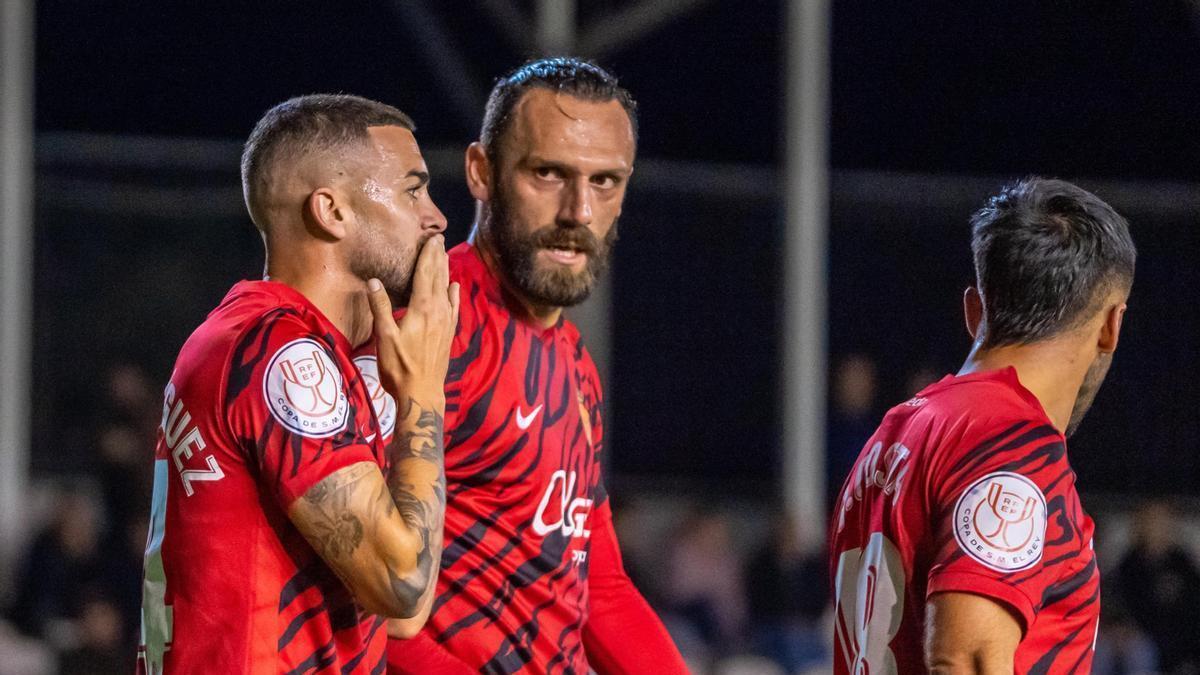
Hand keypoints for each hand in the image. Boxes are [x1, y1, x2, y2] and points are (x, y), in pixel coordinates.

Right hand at [367, 235, 459, 406]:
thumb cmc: (399, 367)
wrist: (422, 393)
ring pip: (447, 289)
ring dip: (445, 271)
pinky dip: (453, 294)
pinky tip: (454, 287)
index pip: (426, 274)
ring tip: (444, 255)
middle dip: (438, 257)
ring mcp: (446, 322)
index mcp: (422, 308)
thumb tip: (373, 281)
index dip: (428, 255)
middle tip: (439, 239)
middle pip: (439, 277)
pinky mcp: (448, 333)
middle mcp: (438, 311)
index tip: (432, 238)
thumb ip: (380, 307)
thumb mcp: (384, 337)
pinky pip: (453, 307)